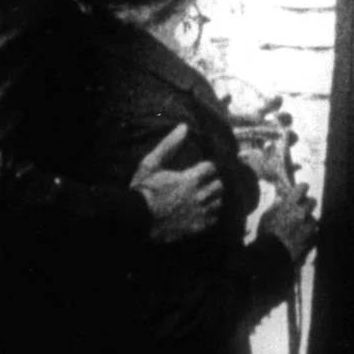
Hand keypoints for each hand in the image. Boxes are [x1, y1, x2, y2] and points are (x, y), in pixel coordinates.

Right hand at [130, 123, 222, 243]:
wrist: (135, 220)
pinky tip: (200, 212)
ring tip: (202, 197)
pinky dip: (209, 215)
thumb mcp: (151, 164)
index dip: (206, 167)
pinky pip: (213, 219)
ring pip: (218, 202)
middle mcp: (198, 196)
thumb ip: (169, 145)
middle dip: (212, 182)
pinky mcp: (196, 227)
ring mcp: (198, 213)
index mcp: (190, 179)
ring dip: (212, 198)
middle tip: (203, 183)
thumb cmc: (142, 190)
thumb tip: (184, 126)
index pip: (212, 167)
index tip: (200, 168)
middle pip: (219, 185)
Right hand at [258, 181, 317, 262]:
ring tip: (300, 228)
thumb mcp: (266, 216)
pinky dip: (310, 235)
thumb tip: (282, 199)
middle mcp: (302, 213)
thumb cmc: (265, 234)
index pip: (303, 187)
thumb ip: (276, 206)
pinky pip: (314, 233)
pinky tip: (302, 239)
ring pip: (314, 219)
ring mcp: (309, 226)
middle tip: (300, 210)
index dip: (301, 189)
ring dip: (308, 222)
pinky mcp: (312, 239)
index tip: (299, 192)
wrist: (270, 257)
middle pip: (313, 201)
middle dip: (307, 204)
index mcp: (290, 205)